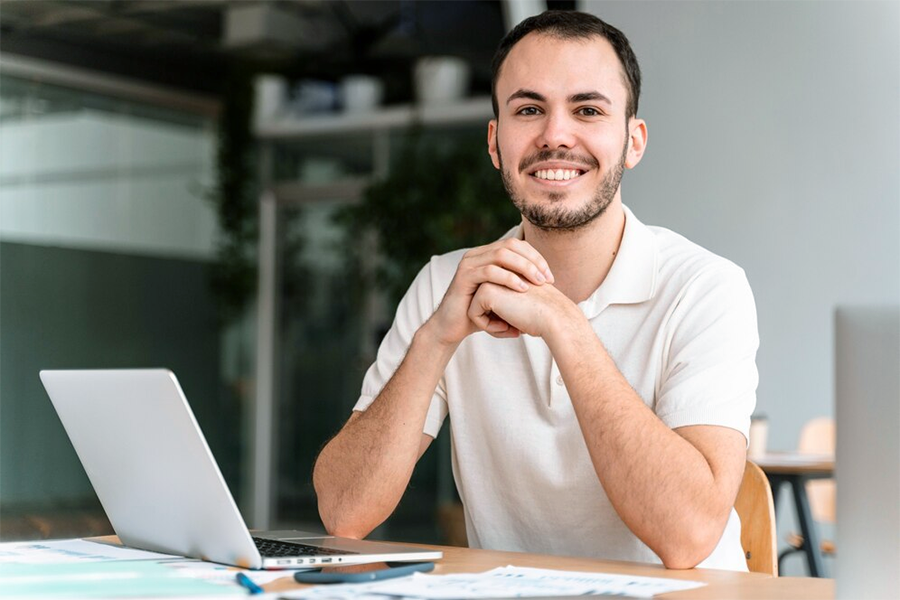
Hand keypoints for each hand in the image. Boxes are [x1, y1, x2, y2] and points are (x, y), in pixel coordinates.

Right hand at [426, 239, 553, 345]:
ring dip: (523, 268)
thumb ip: (520, 284)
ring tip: (538, 283)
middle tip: (546, 280)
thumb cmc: (482, 313)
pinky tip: (521, 289)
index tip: (550, 277)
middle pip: (511, 246)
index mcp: (487, 255)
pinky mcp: (463, 276)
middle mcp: (477, 254)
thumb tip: (547, 281)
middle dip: (532, 261)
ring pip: (501, 254)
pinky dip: (508, 279)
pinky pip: (489, 271)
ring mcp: (469, 263)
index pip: (517, 245)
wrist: (453, 327)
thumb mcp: (504, 296)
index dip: (536, 257)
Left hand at [468, 281, 575, 338]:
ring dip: (491, 324)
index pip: (491, 300)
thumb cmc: (542, 315)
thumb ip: (504, 300)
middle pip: (482, 303)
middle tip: (516, 327)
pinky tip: (507, 327)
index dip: (502, 317)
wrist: (555, 317)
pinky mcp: (485, 290)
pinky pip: (473, 315)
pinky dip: (487, 326)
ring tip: (512, 327)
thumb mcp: (522, 303)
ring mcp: (491, 278)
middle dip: (495, 319)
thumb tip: (487, 312)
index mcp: (507, 271)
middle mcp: (498, 270)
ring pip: (475, 308)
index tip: (520, 322)